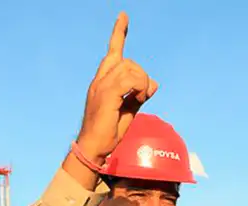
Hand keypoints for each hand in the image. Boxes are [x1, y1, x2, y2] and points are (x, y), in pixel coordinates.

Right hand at [75, 13, 157, 162]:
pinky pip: (129, 80)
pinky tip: (138, 98)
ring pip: (129, 68)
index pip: (113, 52)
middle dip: (141, 74)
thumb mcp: (128, 110)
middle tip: (143, 94)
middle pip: (126, 60)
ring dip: (141, 82)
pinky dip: (139, 87)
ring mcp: (100, 86)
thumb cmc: (108, 133)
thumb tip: (154, 84)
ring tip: (139, 99)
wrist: (93, 148)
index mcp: (102, 82)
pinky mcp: (105, 94)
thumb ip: (139, 95)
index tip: (124, 16)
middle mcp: (99, 80)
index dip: (119, 33)